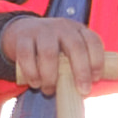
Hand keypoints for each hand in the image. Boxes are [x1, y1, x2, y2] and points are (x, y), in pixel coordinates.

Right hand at [0, 13, 117, 93]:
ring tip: (49, 90)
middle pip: (75, 46)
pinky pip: (26, 56)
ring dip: (51, 76)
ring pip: (49, 53)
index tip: (96, 78)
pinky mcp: (22, 37)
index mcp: (77, 30)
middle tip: (82, 90)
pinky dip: (31, 73)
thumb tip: (88, 90)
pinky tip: (35, 83)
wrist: (20, 32)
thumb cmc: (51, 47)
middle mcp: (62, 27)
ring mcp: (42, 30)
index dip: (97, 60)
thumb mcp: (67, 49)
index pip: (93, 41)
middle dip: (81, 71)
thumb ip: (78, 63)